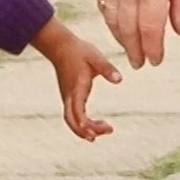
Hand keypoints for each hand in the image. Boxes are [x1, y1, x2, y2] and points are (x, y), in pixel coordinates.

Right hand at [30, 20, 121, 141]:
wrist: (60, 46)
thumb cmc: (79, 51)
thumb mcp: (95, 57)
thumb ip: (107, 68)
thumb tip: (119, 80)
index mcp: (76, 88)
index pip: (76, 110)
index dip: (84, 123)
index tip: (93, 133)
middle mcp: (70, 96)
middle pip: (72, 121)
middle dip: (88, 131)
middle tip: (109, 130)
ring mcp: (68, 98)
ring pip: (72, 121)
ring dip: (86, 130)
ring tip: (105, 130)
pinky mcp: (69, 97)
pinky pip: (73, 116)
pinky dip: (83, 124)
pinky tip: (95, 126)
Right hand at [96, 0, 179, 68]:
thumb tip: (177, 32)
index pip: (150, 29)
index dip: (153, 49)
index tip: (156, 60)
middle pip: (128, 29)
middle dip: (135, 50)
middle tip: (140, 63)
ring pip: (112, 19)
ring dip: (121, 38)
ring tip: (130, 49)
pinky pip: (104, 4)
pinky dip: (110, 19)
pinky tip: (118, 27)